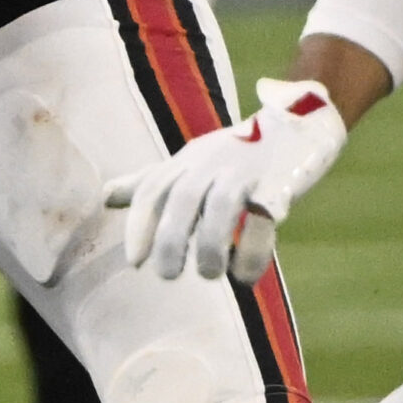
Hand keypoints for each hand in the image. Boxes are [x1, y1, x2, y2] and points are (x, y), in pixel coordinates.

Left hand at [103, 79, 348, 283]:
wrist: (297, 125)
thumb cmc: (234, 153)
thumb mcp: (187, 164)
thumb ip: (149, 183)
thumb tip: (104, 196)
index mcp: (186, 162)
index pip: (153, 188)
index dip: (140, 224)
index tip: (135, 261)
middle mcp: (212, 163)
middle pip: (183, 198)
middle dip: (171, 239)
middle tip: (168, 275)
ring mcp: (247, 171)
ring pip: (223, 206)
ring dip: (212, 246)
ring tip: (210, 275)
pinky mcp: (282, 182)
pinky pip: (266, 218)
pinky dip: (254, 251)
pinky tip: (246, 276)